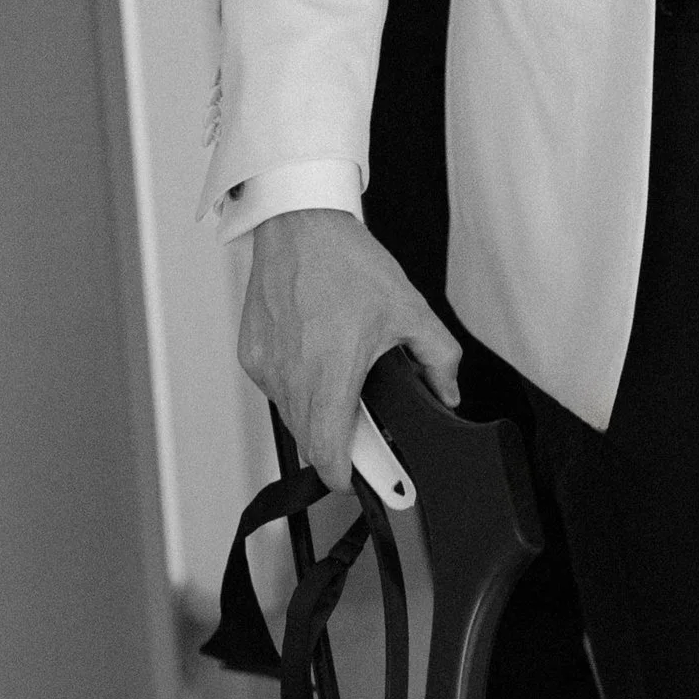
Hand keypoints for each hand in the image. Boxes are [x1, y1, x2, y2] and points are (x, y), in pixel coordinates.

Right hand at [238, 207, 463, 490]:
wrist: (299, 223)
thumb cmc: (344, 260)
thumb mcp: (408, 309)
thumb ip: (438, 359)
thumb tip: (447, 392)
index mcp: (331, 375)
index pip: (328, 457)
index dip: (348, 476)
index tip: (363, 476)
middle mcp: (291, 377)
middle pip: (312, 441)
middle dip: (339, 438)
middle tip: (363, 413)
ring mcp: (266, 367)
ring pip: (292, 416)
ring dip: (317, 410)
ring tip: (339, 369)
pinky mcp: (251, 354)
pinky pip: (275, 388)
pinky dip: (296, 384)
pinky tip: (315, 351)